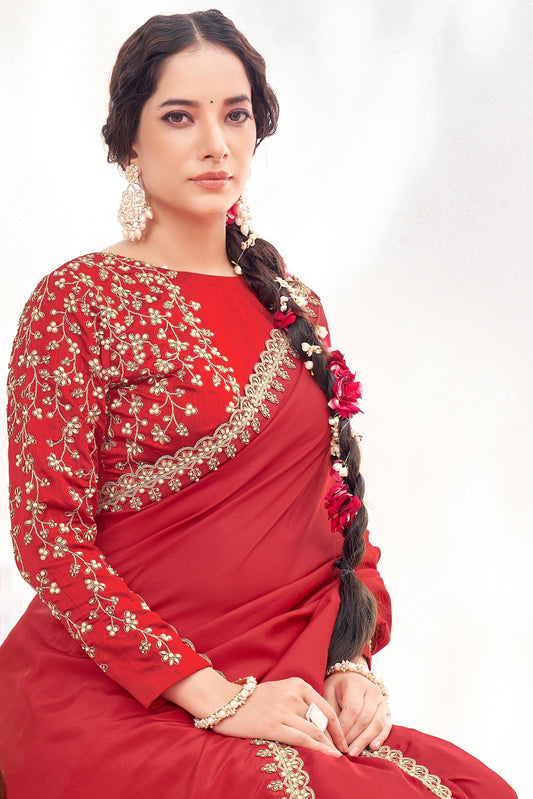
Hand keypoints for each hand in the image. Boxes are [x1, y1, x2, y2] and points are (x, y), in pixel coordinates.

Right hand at [164, 669, 347, 757]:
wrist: (224, 702)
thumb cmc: (253, 700)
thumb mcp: (280, 691)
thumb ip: (299, 701)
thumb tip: (320, 722)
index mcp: (296, 684)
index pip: (326, 706)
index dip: (338, 725)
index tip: (344, 738)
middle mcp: (292, 694)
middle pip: (322, 720)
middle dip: (335, 738)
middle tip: (345, 751)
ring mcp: (283, 710)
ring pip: (315, 731)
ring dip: (329, 746)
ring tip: (338, 757)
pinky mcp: (273, 725)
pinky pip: (303, 739)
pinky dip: (319, 749)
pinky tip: (329, 756)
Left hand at [324, 672, 390, 756]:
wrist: (352, 678)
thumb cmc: (337, 688)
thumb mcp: (328, 693)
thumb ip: (329, 712)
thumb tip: (327, 736)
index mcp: (355, 685)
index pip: (352, 710)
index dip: (345, 728)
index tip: (336, 741)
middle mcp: (371, 691)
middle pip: (364, 718)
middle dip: (353, 737)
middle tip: (344, 751)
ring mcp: (382, 700)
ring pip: (377, 723)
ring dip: (365, 740)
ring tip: (354, 752)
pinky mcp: (387, 710)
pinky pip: (386, 725)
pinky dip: (380, 737)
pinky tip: (372, 747)